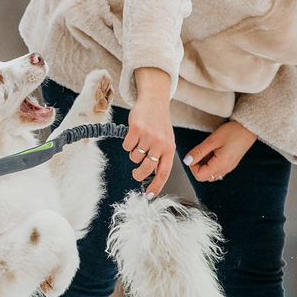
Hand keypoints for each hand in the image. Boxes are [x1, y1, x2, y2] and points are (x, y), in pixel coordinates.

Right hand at [123, 70, 175, 198]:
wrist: (154, 100)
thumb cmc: (159, 123)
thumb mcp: (166, 140)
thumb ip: (162, 157)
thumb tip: (153, 175)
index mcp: (170, 148)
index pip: (163, 172)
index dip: (156, 186)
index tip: (149, 196)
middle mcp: (160, 143)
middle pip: (146, 169)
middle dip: (138, 174)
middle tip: (136, 173)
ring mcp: (148, 136)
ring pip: (134, 157)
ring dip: (134, 153)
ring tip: (139, 142)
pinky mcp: (136, 129)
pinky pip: (126, 146)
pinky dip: (127, 143)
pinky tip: (134, 135)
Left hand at [182, 121, 256, 181]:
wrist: (249, 128)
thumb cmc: (233, 132)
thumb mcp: (212, 141)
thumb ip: (198, 152)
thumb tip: (187, 161)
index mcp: (220, 165)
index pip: (199, 176)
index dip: (193, 166)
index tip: (194, 154)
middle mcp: (225, 169)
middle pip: (204, 177)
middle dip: (198, 166)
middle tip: (200, 152)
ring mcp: (228, 168)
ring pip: (210, 173)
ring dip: (204, 164)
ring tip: (208, 150)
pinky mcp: (230, 164)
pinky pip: (216, 169)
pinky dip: (211, 163)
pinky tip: (214, 151)